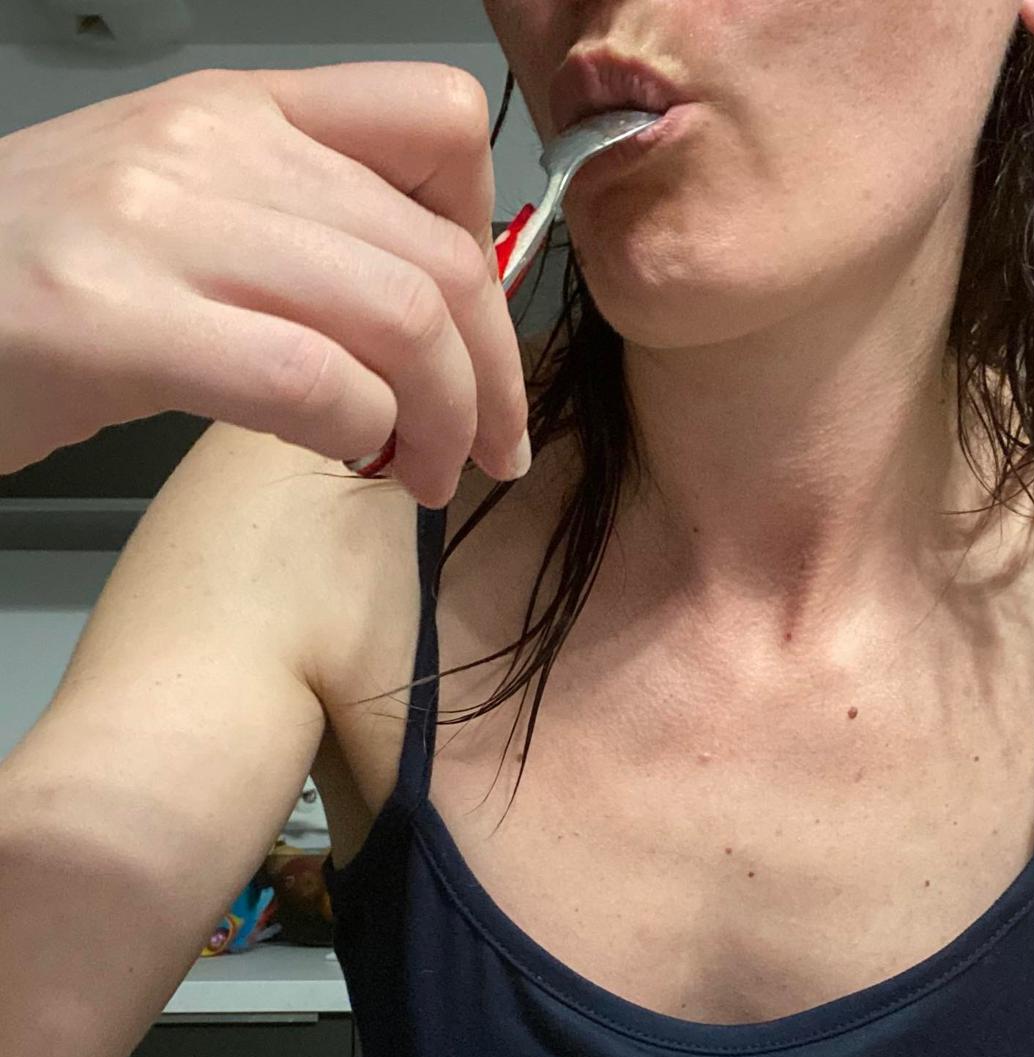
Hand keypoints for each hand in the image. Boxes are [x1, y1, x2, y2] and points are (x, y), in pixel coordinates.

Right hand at [0, 62, 529, 503]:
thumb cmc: (45, 277)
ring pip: (397, 321)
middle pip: (440, 257)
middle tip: (490, 450)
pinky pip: (311, 385)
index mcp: (242, 110)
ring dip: (444, 423)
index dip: (491, 240)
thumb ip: (304, 238)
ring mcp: (162, 226)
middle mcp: (214, 146)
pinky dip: (365, 439)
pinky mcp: (118, 322)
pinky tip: (353, 464)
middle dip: (493, 379)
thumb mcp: (187, 212)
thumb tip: (428, 329)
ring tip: (429, 475)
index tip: (479, 330)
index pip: (438, 124)